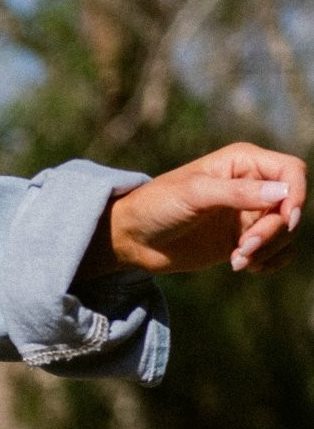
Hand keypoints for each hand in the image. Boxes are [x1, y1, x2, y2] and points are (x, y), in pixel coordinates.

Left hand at [99, 141, 305, 277]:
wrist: (133, 237)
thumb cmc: (158, 205)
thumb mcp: (196, 194)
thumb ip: (239, 193)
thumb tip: (283, 193)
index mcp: (244, 162)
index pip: (291, 171)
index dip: (296, 194)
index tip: (285, 221)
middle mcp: (253, 185)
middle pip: (289, 207)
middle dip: (273, 232)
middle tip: (242, 249)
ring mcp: (249, 214)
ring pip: (284, 232)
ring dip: (268, 250)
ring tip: (236, 260)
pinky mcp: (242, 239)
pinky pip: (275, 251)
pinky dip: (267, 262)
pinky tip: (242, 266)